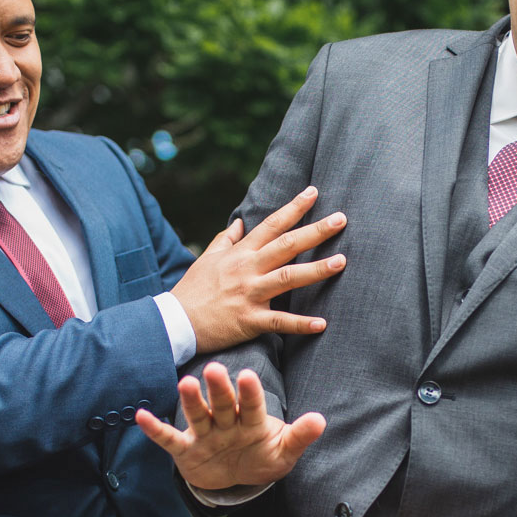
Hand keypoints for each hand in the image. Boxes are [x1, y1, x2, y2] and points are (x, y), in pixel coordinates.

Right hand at [137, 363, 325, 492]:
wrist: (235, 479)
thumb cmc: (261, 458)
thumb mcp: (284, 452)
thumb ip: (299, 437)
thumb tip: (321, 420)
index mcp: (252, 421)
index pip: (252, 405)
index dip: (250, 393)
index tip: (248, 376)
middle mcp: (227, 422)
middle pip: (223, 404)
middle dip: (220, 389)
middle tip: (215, 370)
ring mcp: (205, 434)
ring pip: (198, 415)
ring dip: (191, 401)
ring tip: (185, 383)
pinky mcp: (186, 449)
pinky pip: (170, 439)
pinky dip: (155, 430)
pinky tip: (141, 417)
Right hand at [172, 185, 347, 353]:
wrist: (175, 322)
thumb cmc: (192, 290)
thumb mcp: (207, 258)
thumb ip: (225, 239)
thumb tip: (238, 221)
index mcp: (239, 253)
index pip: (271, 225)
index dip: (293, 208)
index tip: (314, 193)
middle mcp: (247, 269)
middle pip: (286, 245)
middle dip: (315, 231)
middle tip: (341, 219)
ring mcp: (249, 294)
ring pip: (287, 277)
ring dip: (316, 270)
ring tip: (341, 262)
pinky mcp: (249, 320)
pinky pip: (279, 321)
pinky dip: (301, 323)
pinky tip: (322, 323)